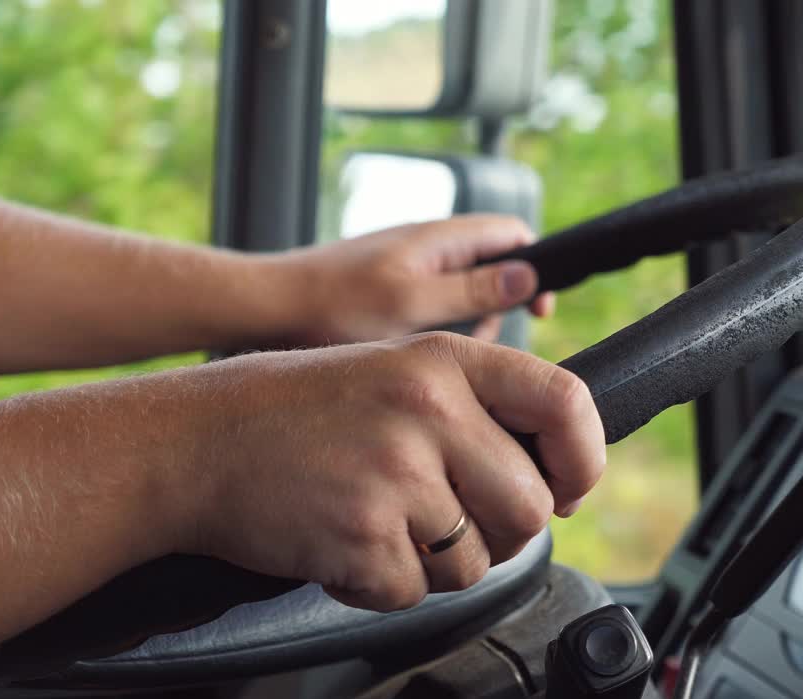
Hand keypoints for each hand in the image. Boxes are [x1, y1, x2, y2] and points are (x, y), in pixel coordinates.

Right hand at [161, 332, 603, 611]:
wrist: (194, 443)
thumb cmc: (290, 410)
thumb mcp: (388, 370)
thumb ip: (468, 407)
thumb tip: (549, 473)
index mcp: (441, 362)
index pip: (564, 401)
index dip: (583, 457)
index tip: (569, 486)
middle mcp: (428, 411)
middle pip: (528, 507)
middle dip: (498, 532)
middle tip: (448, 521)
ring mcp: (396, 475)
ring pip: (476, 563)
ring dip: (434, 562)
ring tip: (376, 521)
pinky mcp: (363, 537)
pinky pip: (415, 592)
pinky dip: (383, 584)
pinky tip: (344, 544)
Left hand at [279, 215, 554, 344]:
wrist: (263, 311)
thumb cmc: (331, 306)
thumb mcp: (411, 305)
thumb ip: (471, 290)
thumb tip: (528, 276)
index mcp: (438, 238)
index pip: (513, 235)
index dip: (537, 269)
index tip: (539, 311)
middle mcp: (424, 246)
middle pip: (491, 268)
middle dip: (496, 308)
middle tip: (478, 344)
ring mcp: (403, 268)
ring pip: (459, 295)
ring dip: (463, 327)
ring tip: (438, 356)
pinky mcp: (383, 293)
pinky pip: (428, 310)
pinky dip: (432, 335)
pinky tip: (409, 359)